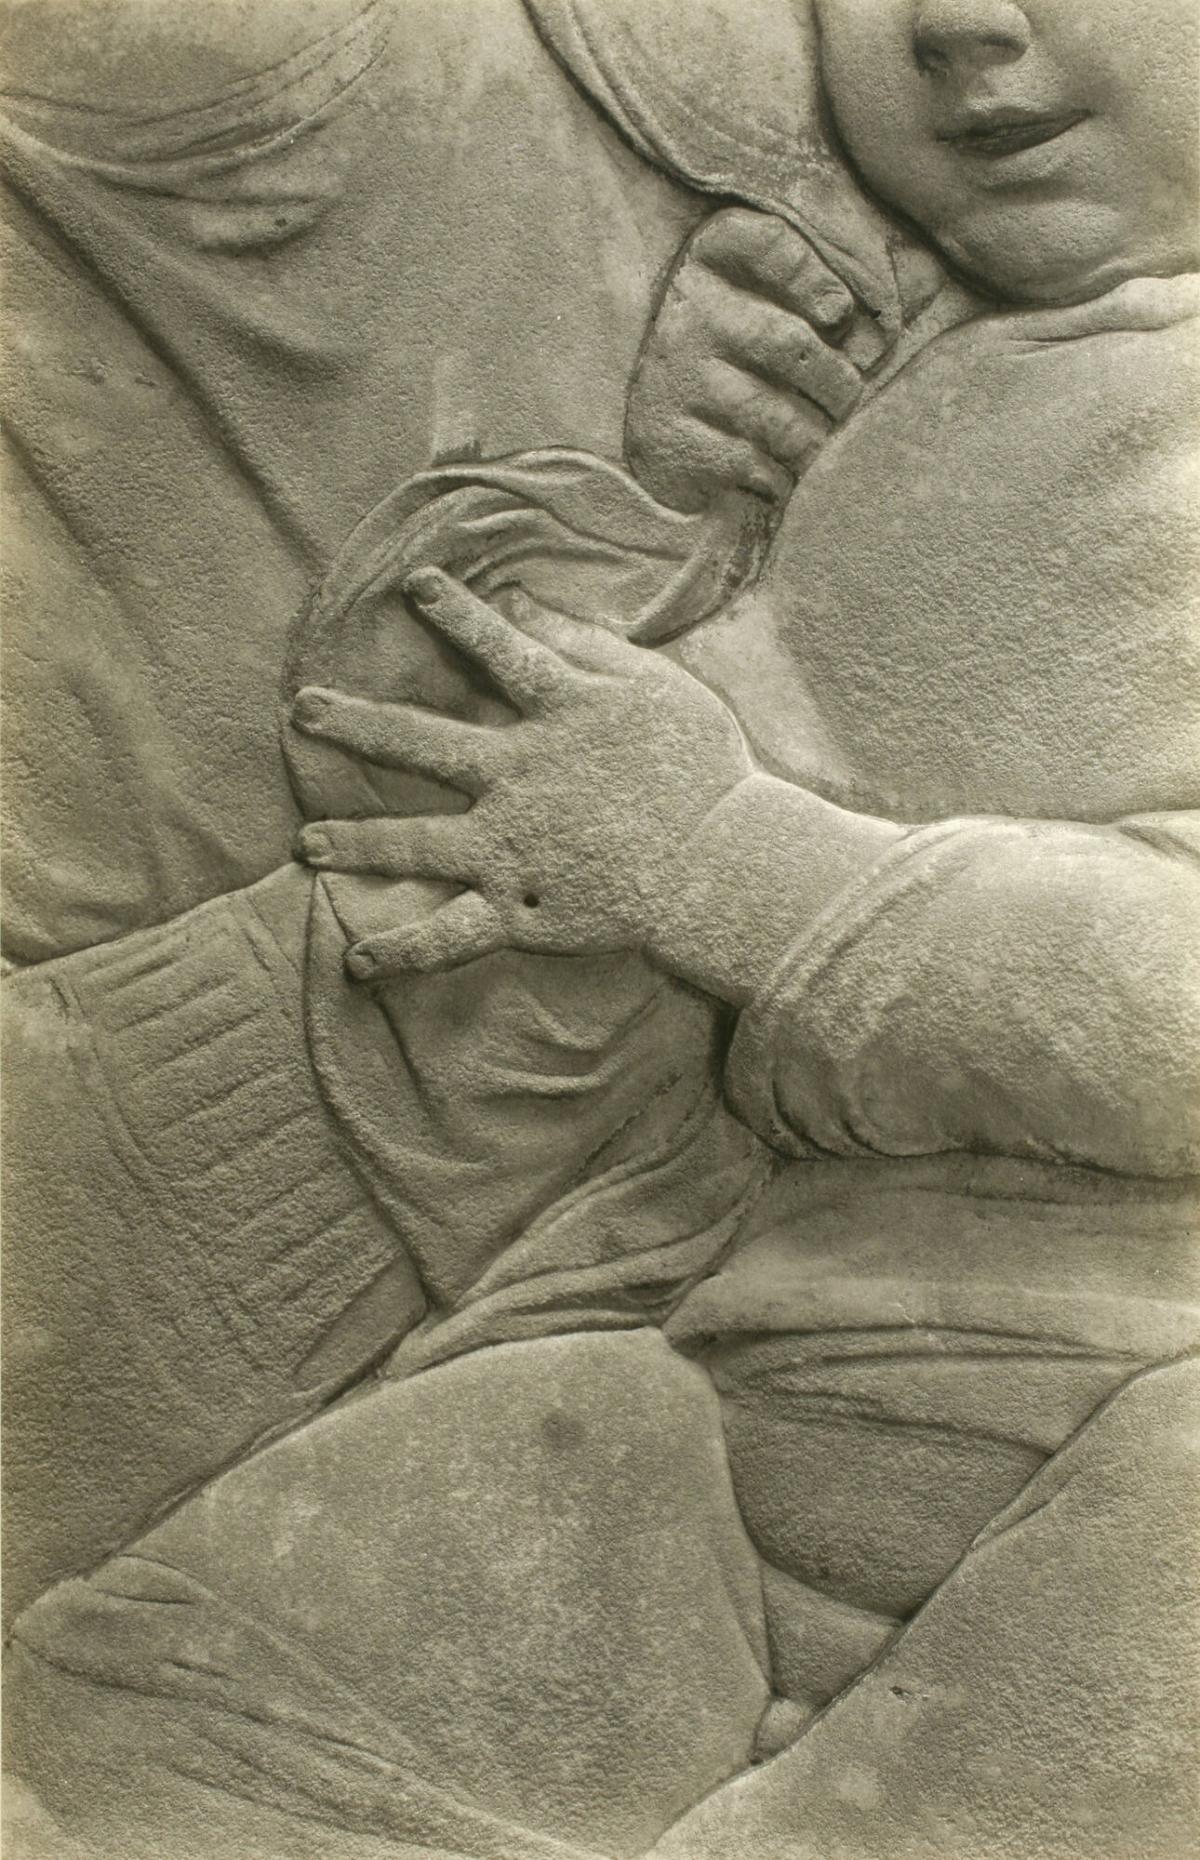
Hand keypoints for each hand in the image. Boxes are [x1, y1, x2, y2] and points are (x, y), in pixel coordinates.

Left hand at [292, 569, 751, 977]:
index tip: (417, 586)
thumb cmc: (705, 768)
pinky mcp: (520, 910)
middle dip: (356, 723)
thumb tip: (525, 601)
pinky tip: (356, 963)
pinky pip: (450, 933)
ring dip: (356, 842)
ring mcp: (510, 847)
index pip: (498, 651)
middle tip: (302, 708)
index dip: (458, 614)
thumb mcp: (659, 685)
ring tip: (306, 844)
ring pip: (415, 843)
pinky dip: (403, 950)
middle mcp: (517, 776)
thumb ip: (588, 645)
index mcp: (558, 715)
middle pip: (420, 743)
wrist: (725, 864)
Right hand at [626, 207, 880, 513]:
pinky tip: (775, 468)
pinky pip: (750, 463)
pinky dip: (779, 476)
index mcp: (716, 252)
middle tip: (842, 400)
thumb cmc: (750, 351)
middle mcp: (688, 306)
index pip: (771, 243)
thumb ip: (863, 280)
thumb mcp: (791, 297)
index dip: (820, 280)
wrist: (666, 425)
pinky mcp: (668, 437)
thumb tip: (935, 275)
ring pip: (776, 417)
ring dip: (812, 438)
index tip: (839, 314)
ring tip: (813, 438)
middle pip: (792, 347)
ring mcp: (674, 374)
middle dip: (838, 386)